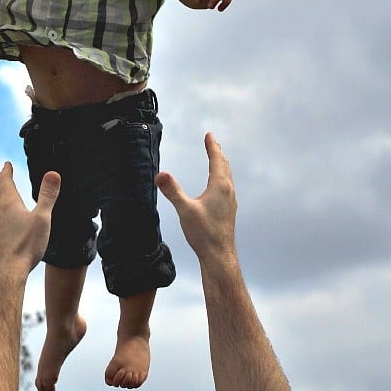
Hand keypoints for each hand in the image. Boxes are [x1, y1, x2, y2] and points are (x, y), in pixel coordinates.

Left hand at [0, 163, 60, 272]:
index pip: (4, 180)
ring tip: (0, 194)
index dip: (6, 170)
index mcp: (8, 202)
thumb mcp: (43, 218)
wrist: (7, 272)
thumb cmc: (26, 246)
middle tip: (3, 174)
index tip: (7, 164)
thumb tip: (53, 173)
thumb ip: (48, 195)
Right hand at [156, 133, 236, 259]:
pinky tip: (219, 186)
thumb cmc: (204, 233)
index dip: (212, 146)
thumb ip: (173, 191)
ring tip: (218, 159)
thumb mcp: (185, 210)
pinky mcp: (229, 210)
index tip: (209, 135)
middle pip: (224, 166)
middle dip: (218, 153)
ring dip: (222, 165)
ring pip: (227, 177)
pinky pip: (227, 187)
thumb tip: (160, 174)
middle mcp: (228, 191)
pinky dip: (223, 177)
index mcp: (220, 187)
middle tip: (213, 142)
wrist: (219, 255)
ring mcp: (230, 201)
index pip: (216, 160)